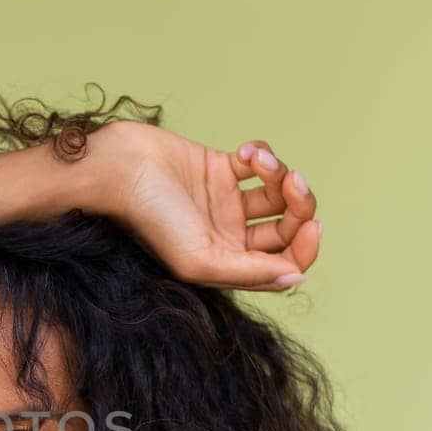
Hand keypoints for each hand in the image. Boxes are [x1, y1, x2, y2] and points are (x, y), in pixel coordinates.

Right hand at [85, 121, 321, 291]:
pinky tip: (246, 152)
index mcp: (226, 263)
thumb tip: (295, 278)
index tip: (313, 225)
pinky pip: (260, 163)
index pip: (284, 264)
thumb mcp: (199, 260)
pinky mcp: (220, 168)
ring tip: (260, 161)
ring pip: (278, 192)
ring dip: (280, 173)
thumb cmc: (149, 218)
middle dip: (299, 204)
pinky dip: (262, 154)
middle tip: (292, 182)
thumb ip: (250, 272)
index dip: (305, 248)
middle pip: (287, 227)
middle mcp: (229, 236)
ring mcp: (226, 202)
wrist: (118, 169)